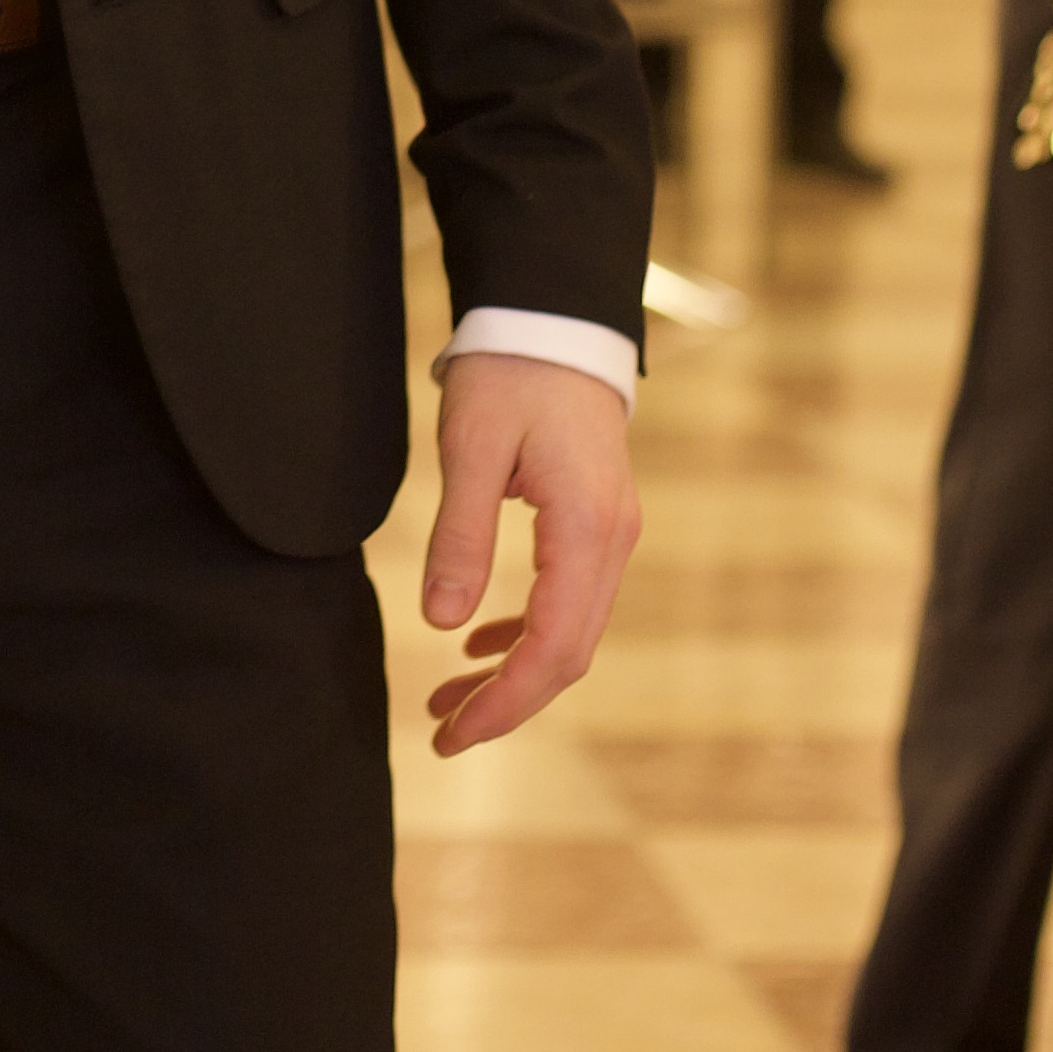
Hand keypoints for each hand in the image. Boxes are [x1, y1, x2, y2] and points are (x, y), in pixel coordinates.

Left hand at [417, 353, 638, 757]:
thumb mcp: (470, 448)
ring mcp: (610, 533)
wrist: (554, 317)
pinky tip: (476, 643)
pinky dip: (525, 632)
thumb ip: (460, 537)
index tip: (451, 734)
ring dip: (514, 673)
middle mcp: (611, 540)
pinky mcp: (595, 523)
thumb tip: (441, 622)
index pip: (552, 646)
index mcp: (584, 526)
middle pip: (568, 654)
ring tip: (446, 700)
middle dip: (508, 702)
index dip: (504, 701)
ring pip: (571, 632)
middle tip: (441, 732)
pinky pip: (568, 601)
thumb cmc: (510, 373)